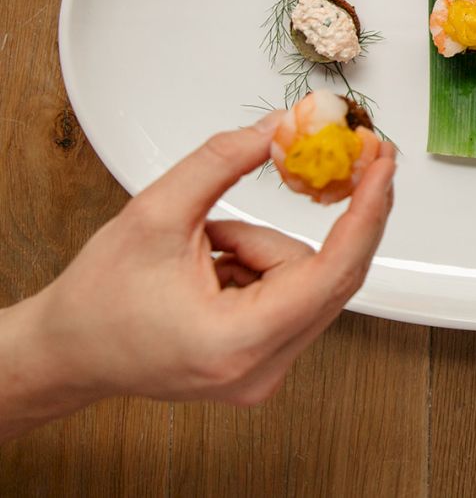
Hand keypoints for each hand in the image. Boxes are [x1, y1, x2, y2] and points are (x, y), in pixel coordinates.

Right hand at [4, 111, 395, 425]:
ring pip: (307, 280)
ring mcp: (265, 372)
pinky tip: (214, 268)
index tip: (382, 166)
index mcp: (237, 342)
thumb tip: (278, 128)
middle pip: (329, 276)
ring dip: (268, 247)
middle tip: (356, 159)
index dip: (365, 213)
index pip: (329, 272)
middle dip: (334, 217)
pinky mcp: (264, 363)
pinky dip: (263, 266)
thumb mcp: (155, 213)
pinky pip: (291, 293)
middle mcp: (262, 369)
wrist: (67, 351)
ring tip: (206, 250)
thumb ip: (222, 163)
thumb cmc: (98, 299)